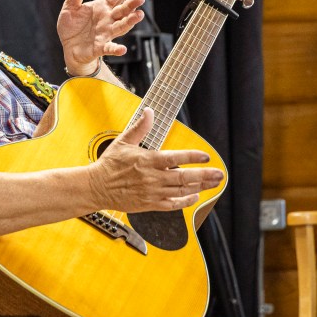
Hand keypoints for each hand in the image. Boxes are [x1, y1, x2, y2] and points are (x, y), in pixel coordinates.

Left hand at [57, 0, 145, 74]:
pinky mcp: (100, 47)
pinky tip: (122, 49)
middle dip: (131, 4)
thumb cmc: (72, 26)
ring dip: (130, 22)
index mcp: (102, 7)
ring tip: (139, 15)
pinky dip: (116, 49)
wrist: (68, 47)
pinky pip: (109, 48)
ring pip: (121, 27)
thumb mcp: (71, 6)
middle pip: (122, 10)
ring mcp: (106, 33)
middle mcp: (108, 19)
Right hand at [86, 109, 224, 212]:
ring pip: (181, 190)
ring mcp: (152, 192)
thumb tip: (149, 112)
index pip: (175, 158)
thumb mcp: (123, 141)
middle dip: (204, 175)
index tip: (206, 156)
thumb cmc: (110, 164)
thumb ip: (140, 128)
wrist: (97, 187)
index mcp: (147, 160)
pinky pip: (172, 204)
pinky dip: (185, 201)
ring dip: (200, 187)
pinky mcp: (149, 204)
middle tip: (220, 174)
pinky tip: (194, 196)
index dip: (192, 156)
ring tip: (213, 184)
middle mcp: (152, 177)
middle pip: (184, 177)